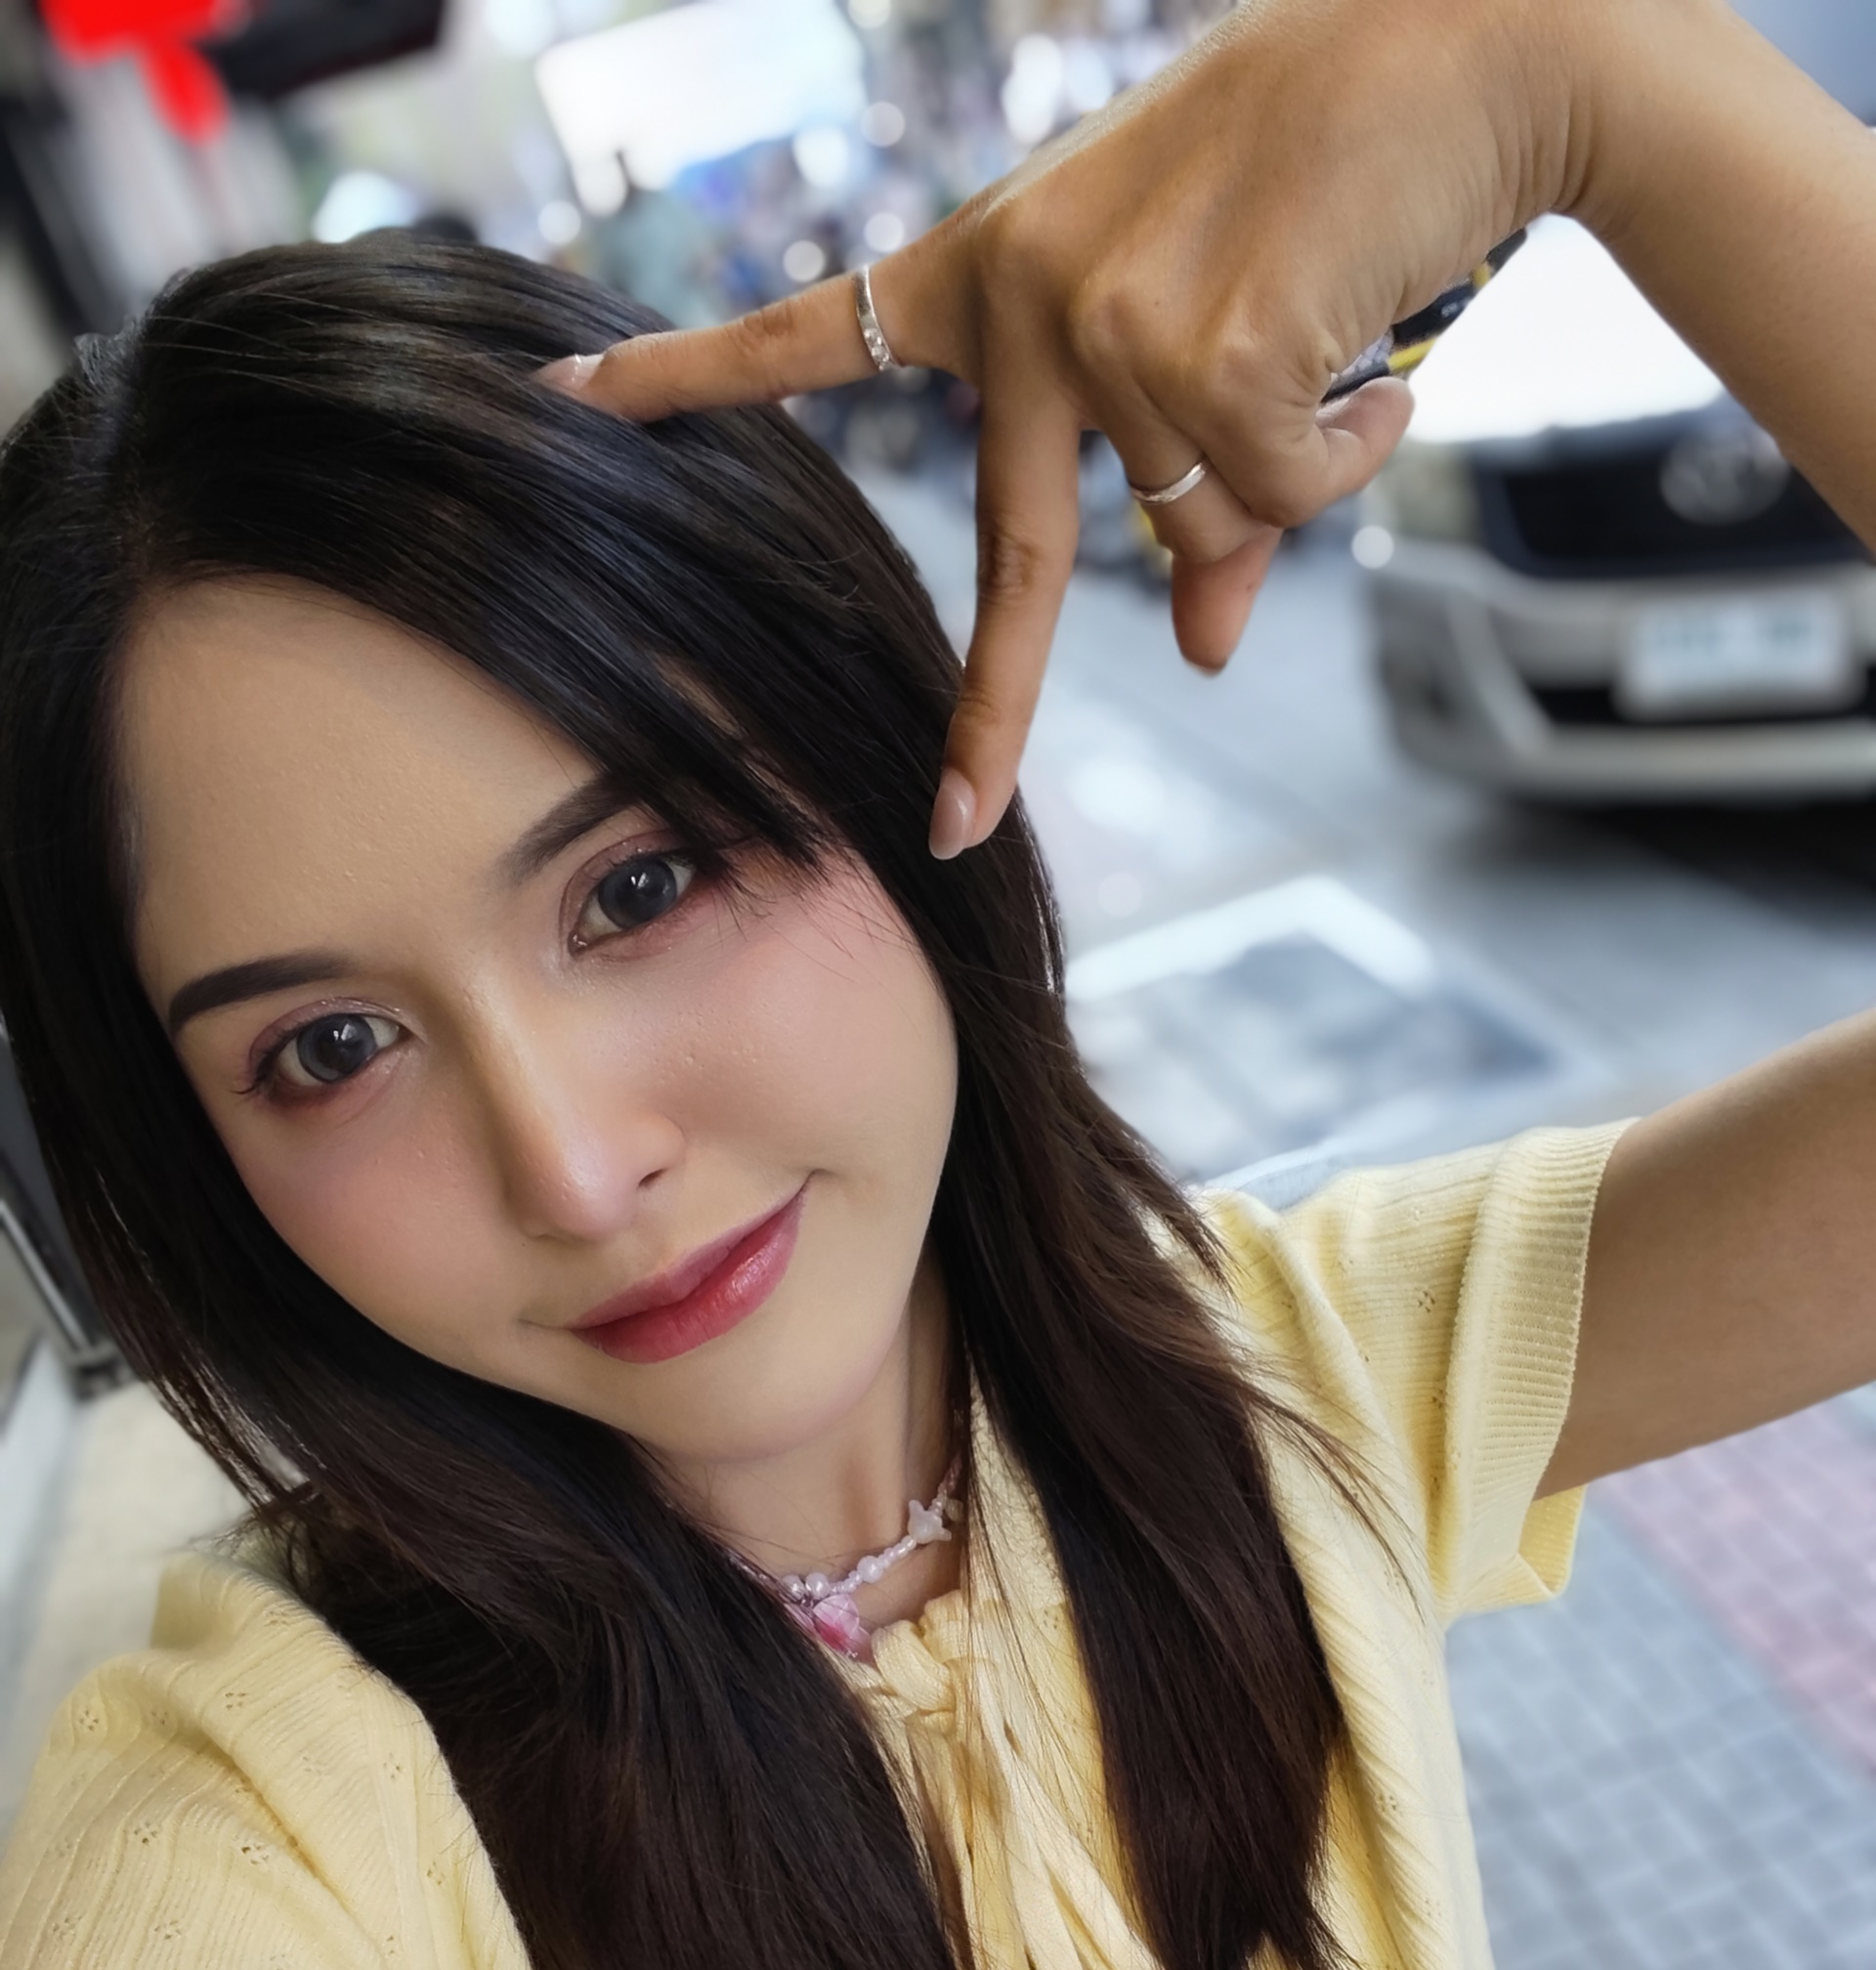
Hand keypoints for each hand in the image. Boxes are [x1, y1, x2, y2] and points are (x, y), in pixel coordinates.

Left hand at [546, 0, 1705, 853]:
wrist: (1474, 40)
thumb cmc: (1337, 184)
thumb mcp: (1223, 338)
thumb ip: (1197, 506)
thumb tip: (1205, 654)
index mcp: (994, 267)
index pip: (816, 333)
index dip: (691, 381)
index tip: (568, 408)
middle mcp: (1024, 292)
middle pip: (1015, 561)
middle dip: (992, 715)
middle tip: (951, 818)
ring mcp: (1102, 321)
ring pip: (1206, 528)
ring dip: (1308, 467)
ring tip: (1360, 343)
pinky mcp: (1197, 346)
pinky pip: (1279, 496)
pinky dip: (1353, 447)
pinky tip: (1381, 347)